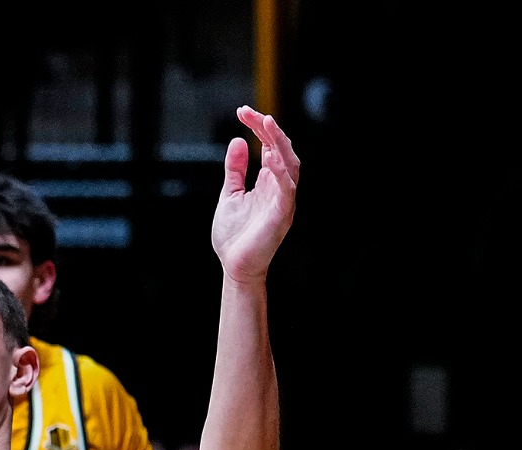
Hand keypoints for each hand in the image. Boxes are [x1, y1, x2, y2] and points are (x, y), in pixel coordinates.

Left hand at [210, 106, 299, 284]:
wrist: (236, 266)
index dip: (259, 127)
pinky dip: (282, 172)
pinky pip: (288, 190)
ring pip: (291, 165)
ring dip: (280, 143)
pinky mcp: (282, 215)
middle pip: (282, 150)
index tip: (242, 111)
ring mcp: (283, 200)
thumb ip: (235, 169)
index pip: (269, 146)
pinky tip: (272, 158)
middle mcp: (280, 187)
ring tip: (267, 123)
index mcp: (269, 180)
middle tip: (251, 113)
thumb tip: (239, 140)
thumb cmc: (235, 234)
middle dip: (269, 129)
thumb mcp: (230, 194)